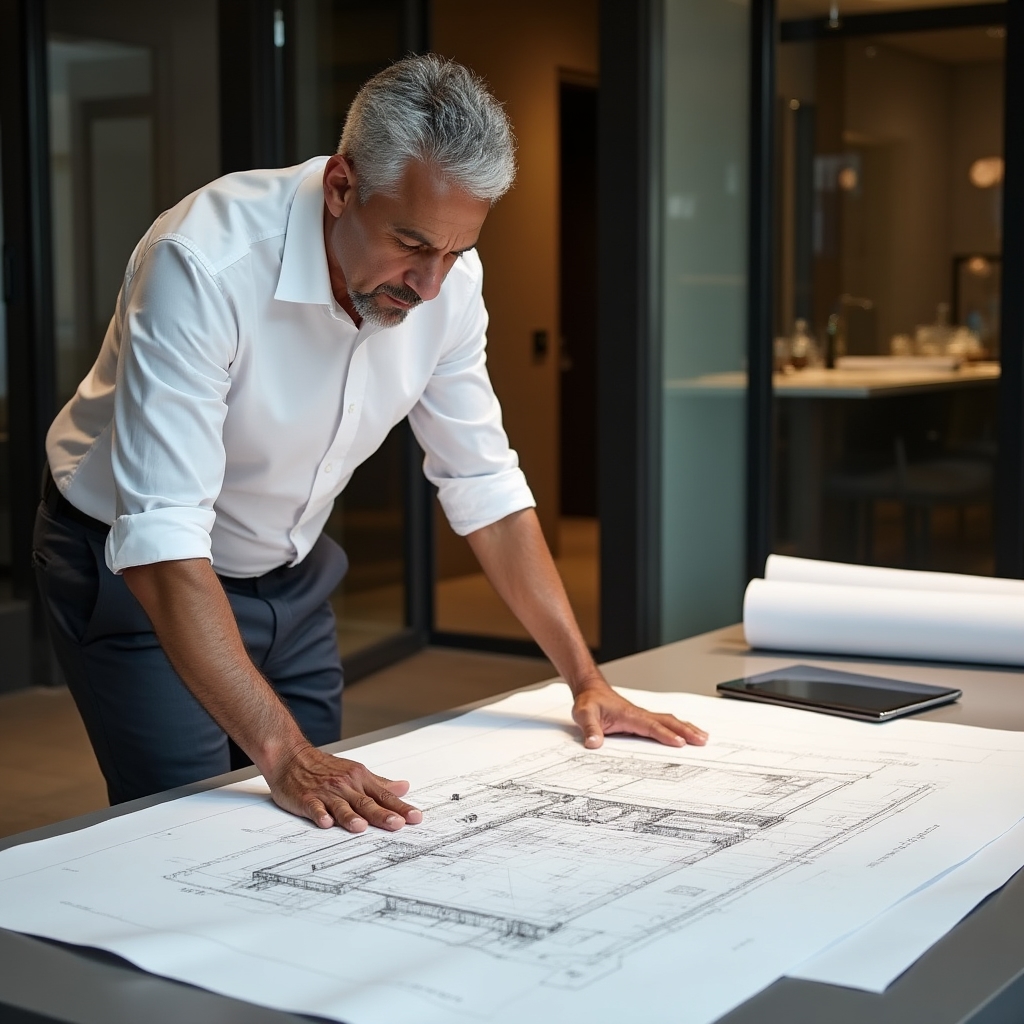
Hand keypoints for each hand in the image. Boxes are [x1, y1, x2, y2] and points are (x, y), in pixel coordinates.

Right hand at [265, 743, 422, 832]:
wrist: (291, 757)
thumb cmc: (324, 767)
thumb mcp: (355, 771)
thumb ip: (380, 783)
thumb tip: (404, 787)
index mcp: (359, 779)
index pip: (384, 796)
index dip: (400, 807)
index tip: (416, 817)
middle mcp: (345, 786)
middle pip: (367, 803)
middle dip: (382, 814)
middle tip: (397, 824)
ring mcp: (325, 793)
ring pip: (341, 806)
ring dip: (350, 816)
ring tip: (361, 826)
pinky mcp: (306, 799)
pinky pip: (314, 808)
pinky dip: (319, 814)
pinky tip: (325, 822)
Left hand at [572, 681, 708, 749]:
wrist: (590, 690)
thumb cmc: (589, 701)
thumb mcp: (584, 715)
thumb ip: (590, 729)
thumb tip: (594, 743)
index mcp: (629, 715)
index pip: (651, 726)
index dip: (665, 735)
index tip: (680, 743)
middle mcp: (639, 714)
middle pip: (667, 722)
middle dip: (686, 731)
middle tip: (702, 740)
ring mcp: (642, 716)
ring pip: (668, 720)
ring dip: (686, 728)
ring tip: (702, 737)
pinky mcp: (641, 718)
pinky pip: (664, 722)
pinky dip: (678, 726)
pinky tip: (685, 731)